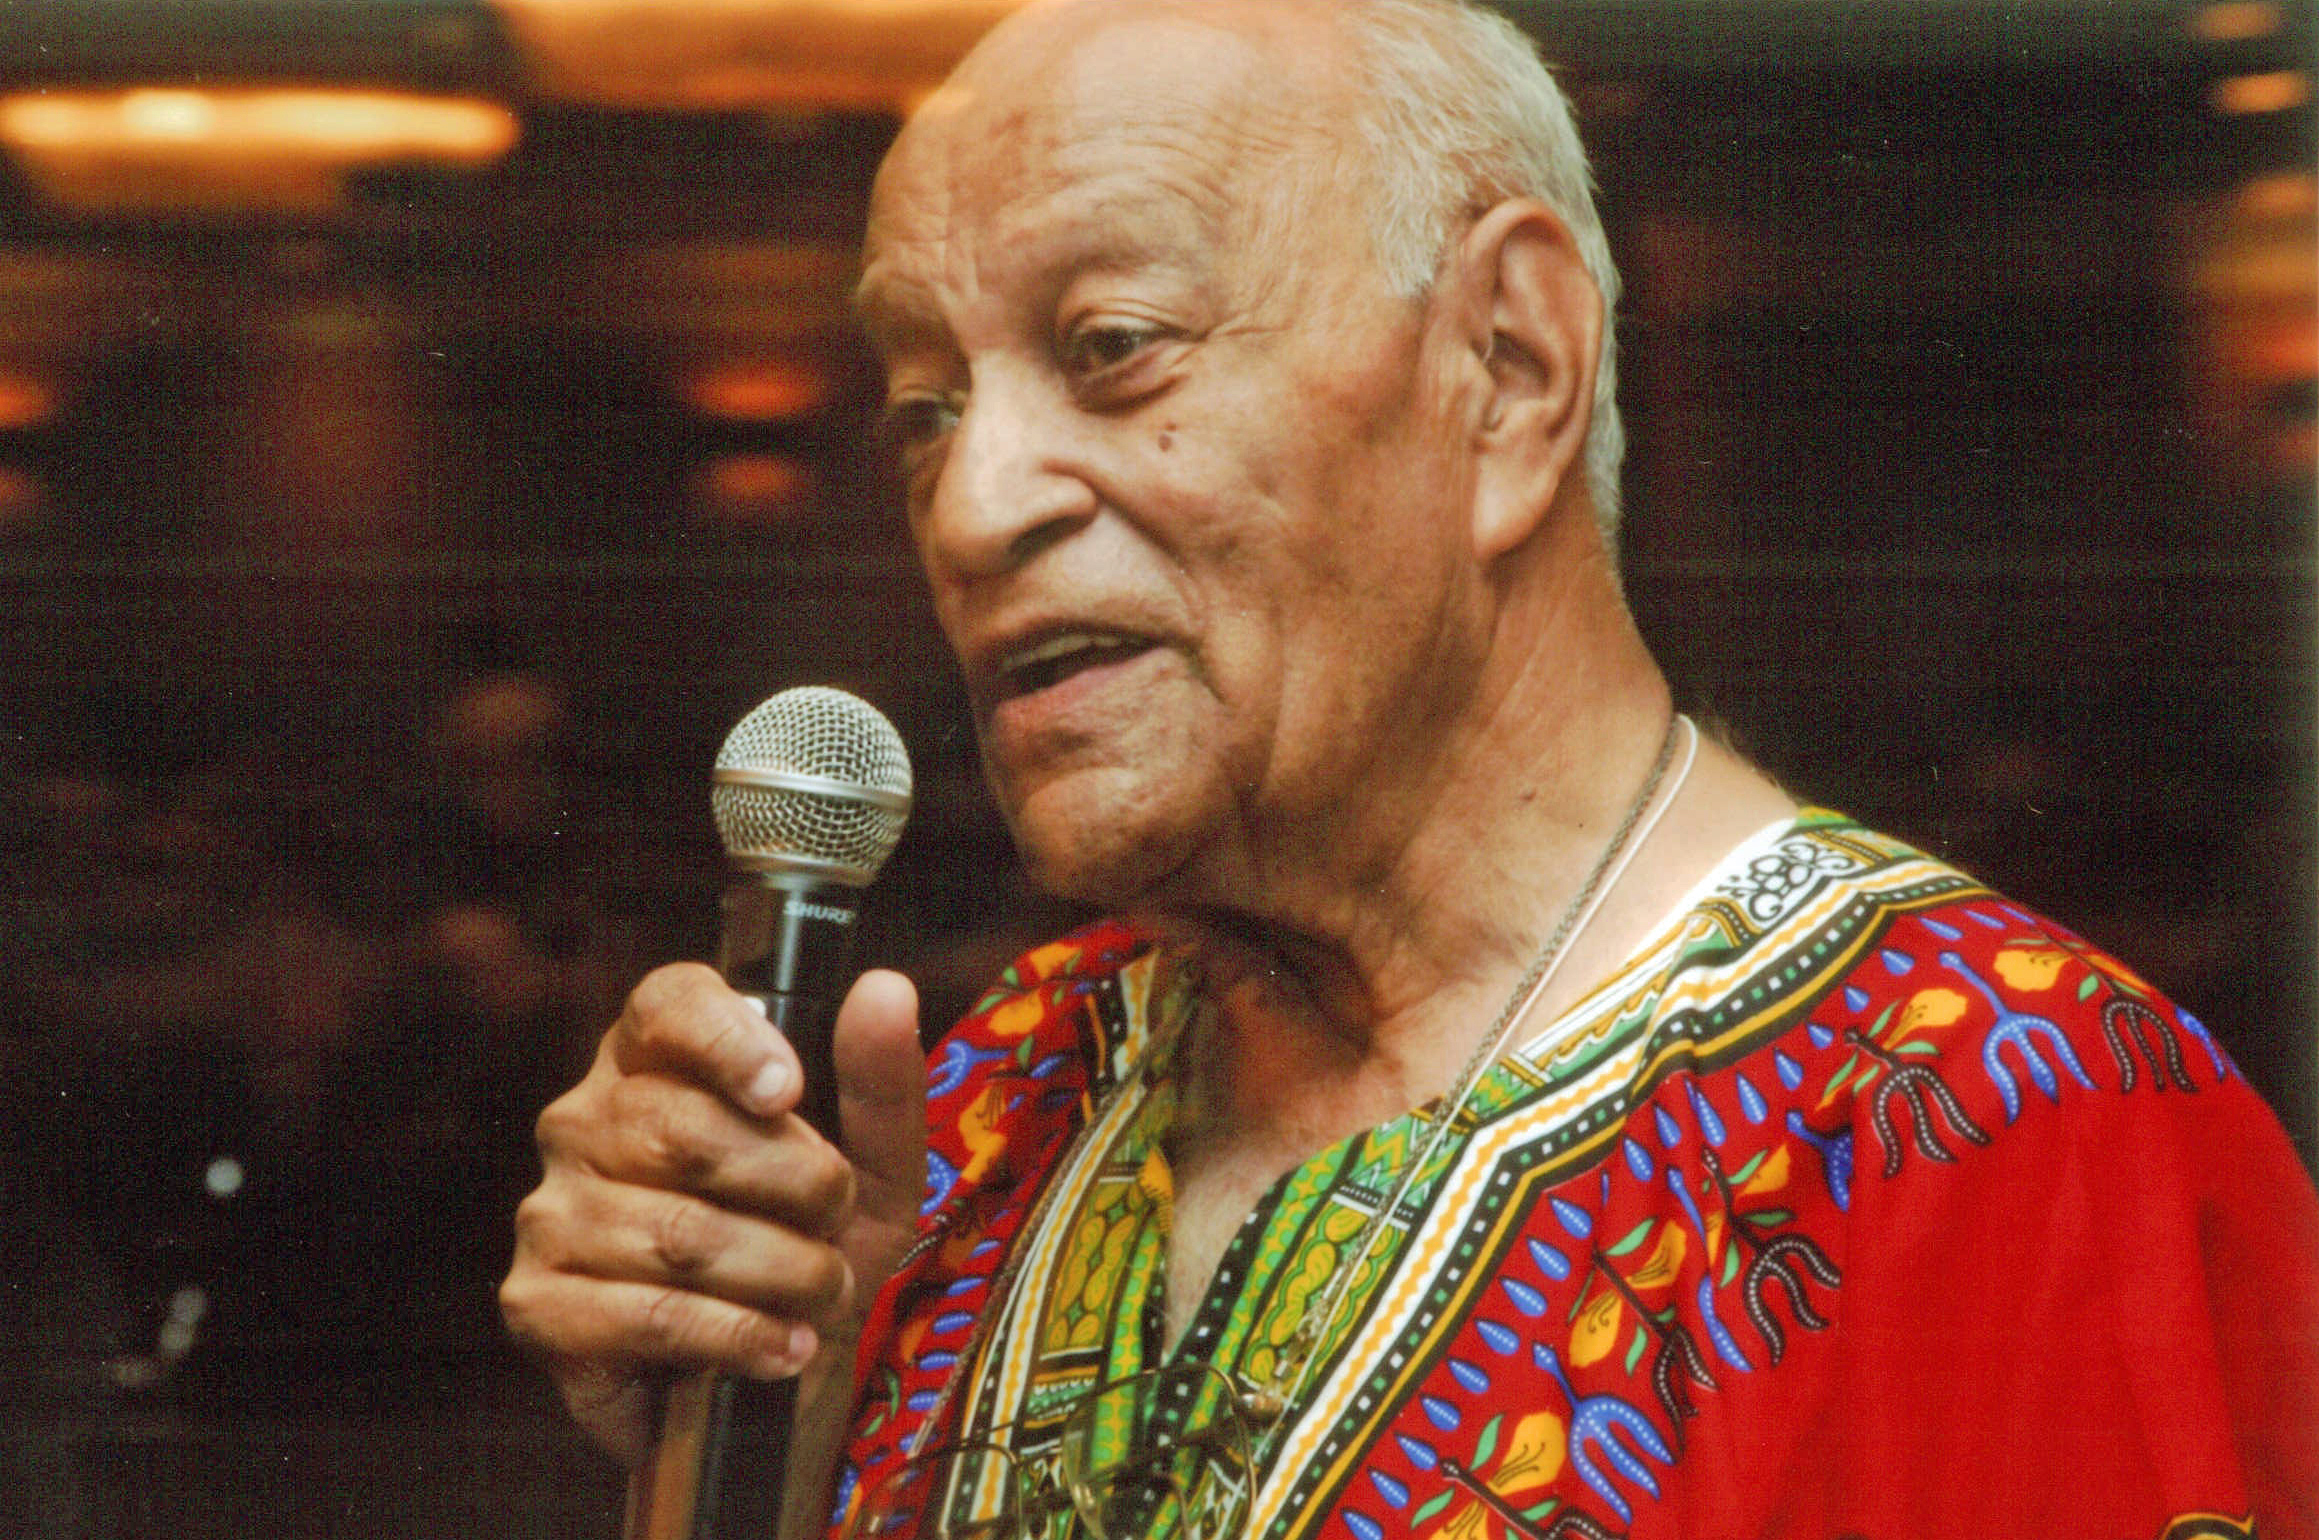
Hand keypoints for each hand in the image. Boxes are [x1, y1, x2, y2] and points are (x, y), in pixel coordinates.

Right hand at [499, 963, 925, 1463]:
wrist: (771, 1378)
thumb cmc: (809, 1250)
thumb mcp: (872, 1170)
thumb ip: (880, 1084)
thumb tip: (885, 989)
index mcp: (655, 1059)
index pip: (666, 1004)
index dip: (727, 1038)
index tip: (790, 1090)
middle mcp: (584, 1121)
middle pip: (682, 1127)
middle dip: (792, 1184)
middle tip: (833, 1223)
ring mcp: (551, 1212)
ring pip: (677, 1231)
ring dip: (781, 1272)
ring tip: (819, 1292)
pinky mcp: (539, 1305)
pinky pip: (649, 1314)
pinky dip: (738, 1335)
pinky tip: (781, 1347)